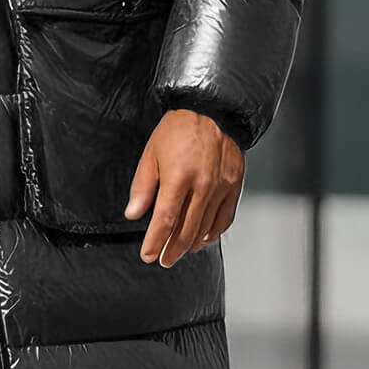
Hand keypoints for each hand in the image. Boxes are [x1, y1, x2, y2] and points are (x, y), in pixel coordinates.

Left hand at [125, 110, 244, 266]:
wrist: (212, 110)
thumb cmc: (178, 129)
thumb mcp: (151, 154)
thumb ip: (143, 187)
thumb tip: (134, 214)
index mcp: (178, 176)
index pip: (165, 220)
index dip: (155, 242)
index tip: (148, 255)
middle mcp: (203, 184)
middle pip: (187, 230)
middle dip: (172, 249)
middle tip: (163, 259)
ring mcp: (222, 186)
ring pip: (206, 228)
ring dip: (191, 244)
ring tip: (179, 250)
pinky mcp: (235, 185)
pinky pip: (225, 218)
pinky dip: (213, 233)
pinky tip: (203, 238)